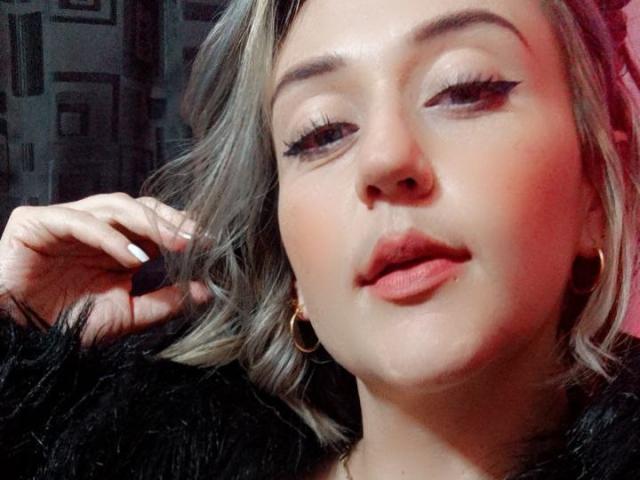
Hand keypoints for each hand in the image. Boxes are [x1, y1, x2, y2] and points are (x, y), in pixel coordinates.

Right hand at [0, 193, 210, 344]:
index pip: (154, 224)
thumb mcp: (125, 316)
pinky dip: (110, 237)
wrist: (16, 340)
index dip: (183, 229)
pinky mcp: (37, 223)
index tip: (213, 244)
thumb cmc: (64, 326)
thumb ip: (164, 302)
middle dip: (173, 222)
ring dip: (150, 224)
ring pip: (115, 207)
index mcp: (114, 245)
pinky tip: (135, 257)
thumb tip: (206, 292)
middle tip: (201, 239)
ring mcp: (66, 221)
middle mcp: (95, 228)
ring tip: (179, 244)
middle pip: (141, 208)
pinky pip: (79, 221)